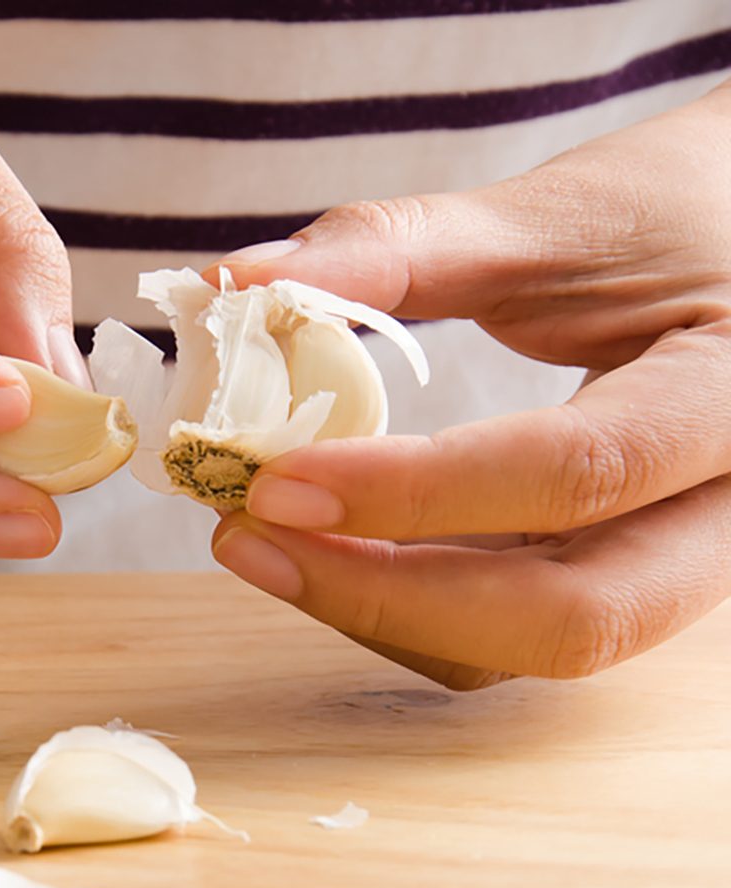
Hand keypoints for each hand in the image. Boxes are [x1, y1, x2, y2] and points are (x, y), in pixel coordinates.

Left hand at [207, 81, 730, 688]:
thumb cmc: (673, 214)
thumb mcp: (557, 215)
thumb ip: (398, 250)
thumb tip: (233, 284)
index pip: (576, 474)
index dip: (413, 494)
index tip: (274, 482)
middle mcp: (725, 514)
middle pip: (567, 618)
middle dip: (387, 598)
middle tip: (248, 539)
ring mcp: (674, 565)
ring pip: (525, 646)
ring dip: (379, 612)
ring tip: (265, 542)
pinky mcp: (615, 578)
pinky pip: (504, 631)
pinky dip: (404, 605)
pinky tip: (328, 550)